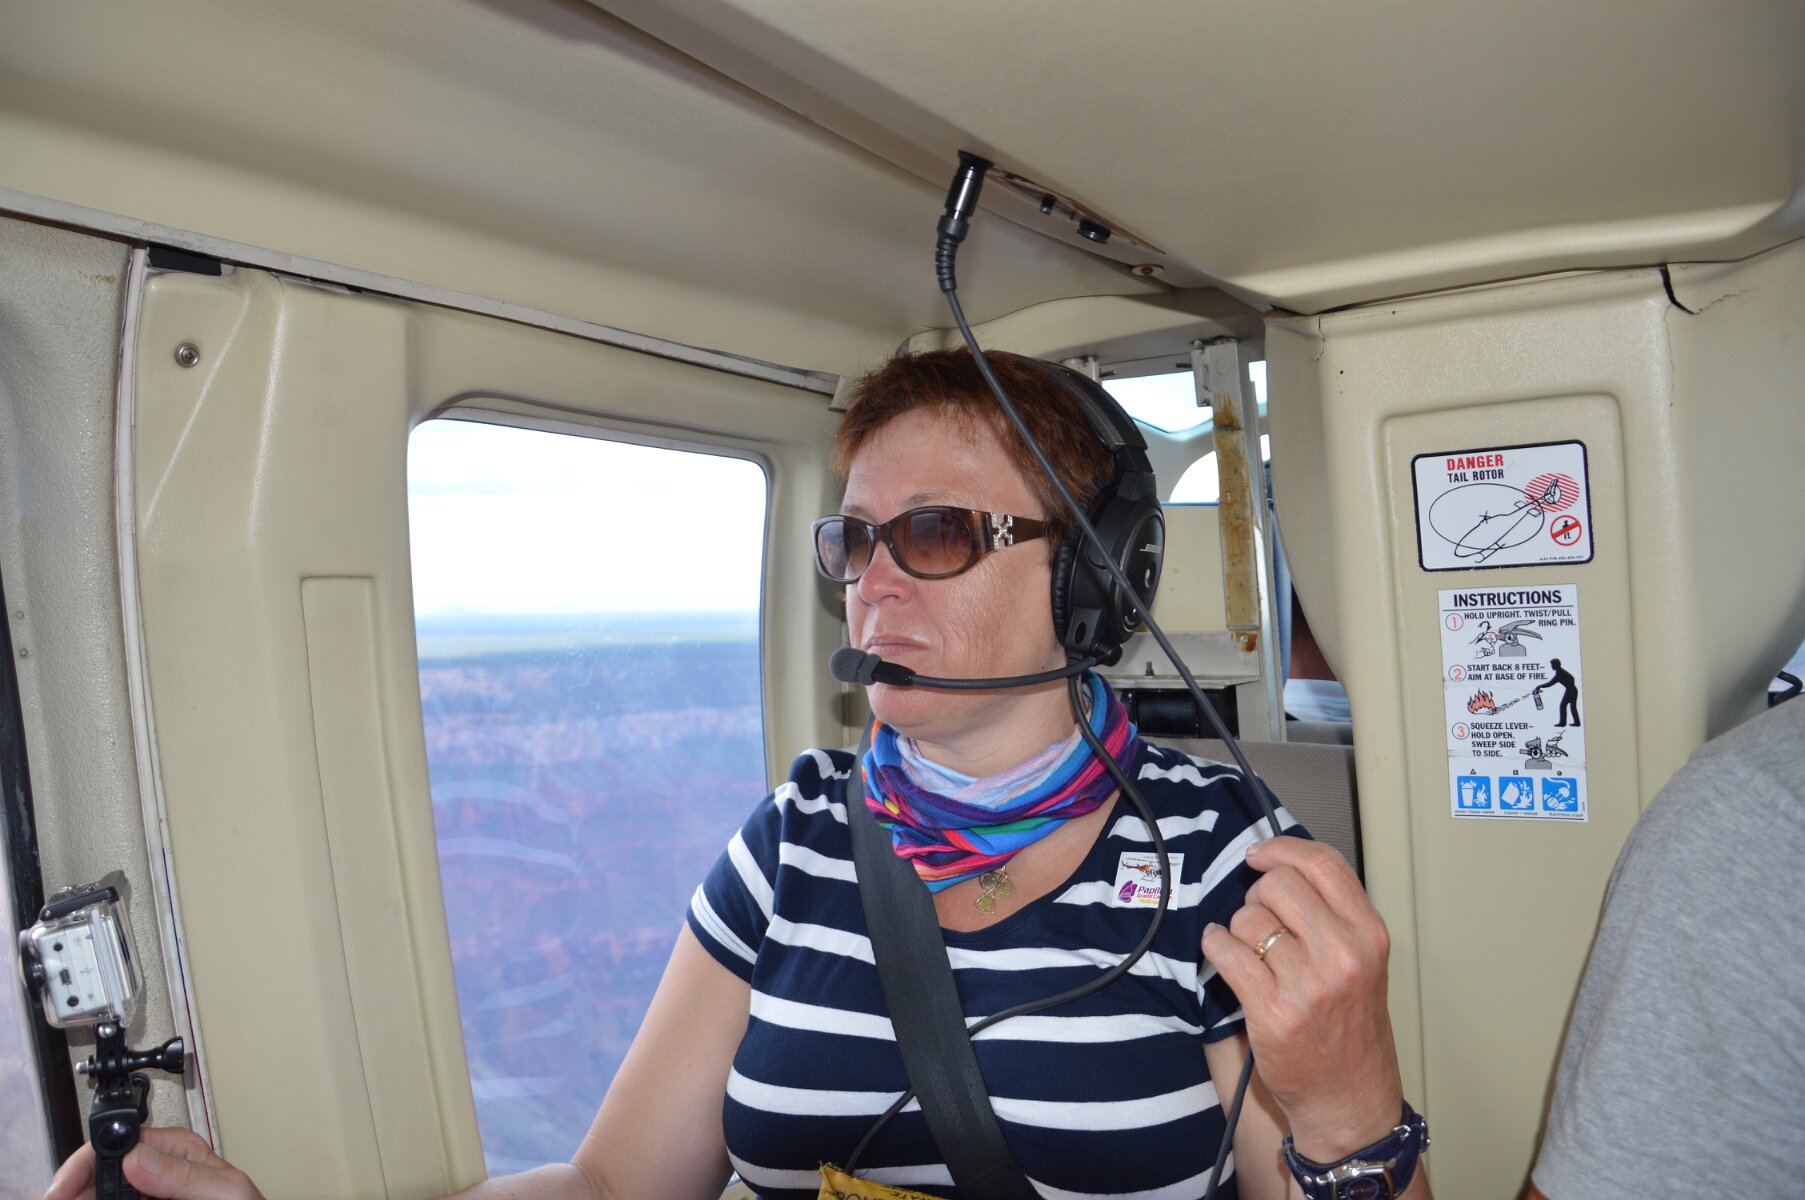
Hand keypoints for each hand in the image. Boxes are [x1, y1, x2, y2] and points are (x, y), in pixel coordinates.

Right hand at [45, 1127, 264, 1199]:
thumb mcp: (223, 1190)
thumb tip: (136, 1155)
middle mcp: (156, 1172)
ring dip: (83, 1198)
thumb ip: (181, 1173)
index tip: (64, 1189)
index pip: (120, 1144)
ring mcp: (147, 1194)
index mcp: (175, 1152)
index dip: (86, 1164)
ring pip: (99, 1195)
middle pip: (100, 1175)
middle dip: (75, 1190)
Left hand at [1201, 835, 1403, 1161]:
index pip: (1323, 864)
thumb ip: (1332, 914)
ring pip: (1248, 918)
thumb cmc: (1351, 1029)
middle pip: (1278, 884)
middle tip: (1260, 918)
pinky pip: (1226, 951)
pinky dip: (1216, 946)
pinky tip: (1224, 955)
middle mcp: (1344, 956)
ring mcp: (1308, 984)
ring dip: (1239, 929)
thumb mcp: (1364, 961)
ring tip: (1253, 953)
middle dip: (1258, 894)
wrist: (1349, 1097)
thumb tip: (1278, 864)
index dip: (1283, 849)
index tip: (1261, 853)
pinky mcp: (1272, 1010)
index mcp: (1369, 936)